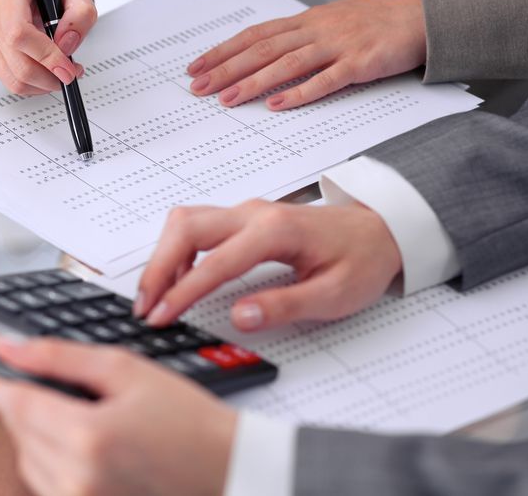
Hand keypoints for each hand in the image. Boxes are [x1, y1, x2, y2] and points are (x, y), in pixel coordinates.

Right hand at [0, 0, 97, 94]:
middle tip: (69, 74)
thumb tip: (66, 45)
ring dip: (42, 83)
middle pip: (16, 60)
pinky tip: (45, 72)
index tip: (67, 68)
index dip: (45, 56)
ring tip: (60, 72)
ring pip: (12, 76)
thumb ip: (80, 15)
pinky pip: (8, 79)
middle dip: (48, 76)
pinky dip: (32, 84)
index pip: (19, 32)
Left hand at [0, 337, 235, 495]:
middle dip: (22, 404)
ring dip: (35, 434)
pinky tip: (80, 443)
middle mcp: (78, 479)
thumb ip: (59, 357)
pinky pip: (46, 485)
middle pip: (18, 433)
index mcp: (88, 438)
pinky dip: (50, 460)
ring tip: (74, 414)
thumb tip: (9, 347)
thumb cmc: (187, 420)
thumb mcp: (126, 370)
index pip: (15, 405)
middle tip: (48, 385)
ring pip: (28, 460)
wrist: (225, 468)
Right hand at [135, 201, 401, 330]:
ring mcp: (246, 212)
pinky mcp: (243, 218)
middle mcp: (254, 213)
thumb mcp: (333, 295)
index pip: (215, 262)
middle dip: (158, 266)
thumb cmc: (361, 260)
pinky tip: (180, 279)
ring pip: (186, 222)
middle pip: (186, 227)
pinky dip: (178, 250)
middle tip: (145, 305)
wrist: (381, 231)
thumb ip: (284, 305)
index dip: (183, 291)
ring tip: (158, 296)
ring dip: (164, 256)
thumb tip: (239, 316)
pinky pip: (197, 226)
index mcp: (275, 231)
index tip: (161, 315)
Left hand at [187, 0, 426, 109]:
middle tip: (198, 88)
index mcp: (306, 21)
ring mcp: (338, 45)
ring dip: (253, 83)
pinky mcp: (361, 63)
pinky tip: (277, 105)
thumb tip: (264, 54)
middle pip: (262, 49)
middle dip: (226, 69)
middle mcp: (316, 30)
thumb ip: (300, 38)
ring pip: (287, 64)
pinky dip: (299, 93)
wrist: (421, 14)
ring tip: (228, 100)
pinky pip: (326, 81)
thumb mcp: (331, 23)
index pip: (254, 36)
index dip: (223, 51)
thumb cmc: (375, 22)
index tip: (195, 67)